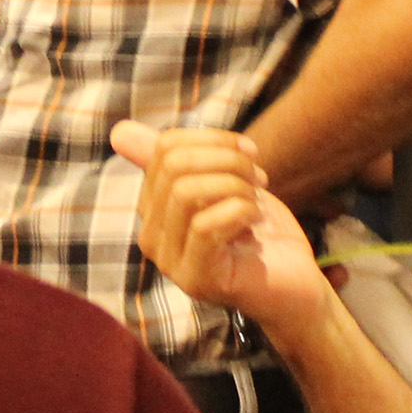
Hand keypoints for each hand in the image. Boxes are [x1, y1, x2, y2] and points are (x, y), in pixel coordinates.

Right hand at [111, 120, 333, 337]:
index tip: (249, 153)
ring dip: (235, 186)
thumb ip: (182, 157)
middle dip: (228, 161)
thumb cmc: (256, 230)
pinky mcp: (194, 280)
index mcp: (153, 207)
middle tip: (258, 178)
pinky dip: (242, 211)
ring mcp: (169, 262)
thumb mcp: (220, 183)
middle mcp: (151, 235)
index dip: (214, 139)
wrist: (293, 281)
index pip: (166, 148)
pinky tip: (257, 220)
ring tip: (257, 199)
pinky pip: (206, 226)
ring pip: (186, 193)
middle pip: (174, 167)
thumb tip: (118, 131)